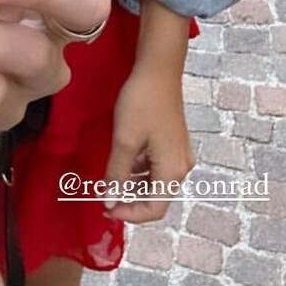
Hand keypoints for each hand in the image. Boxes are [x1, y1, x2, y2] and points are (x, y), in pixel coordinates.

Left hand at [104, 63, 194, 222]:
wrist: (158, 71)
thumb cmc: (141, 104)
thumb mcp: (124, 140)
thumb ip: (117, 174)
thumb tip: (110, 202)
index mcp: (172, 171)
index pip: (154, 210)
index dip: (129, 214)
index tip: (105, 208)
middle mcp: (181, 168)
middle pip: (156, 199)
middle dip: (130, 201)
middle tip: (103, 197)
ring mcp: (179, 156)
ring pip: (155, 184)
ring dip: (132, 186)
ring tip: (110, 179)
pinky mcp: (174, 145)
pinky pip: (156, 168)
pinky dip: (138, 171)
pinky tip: (123, 161)